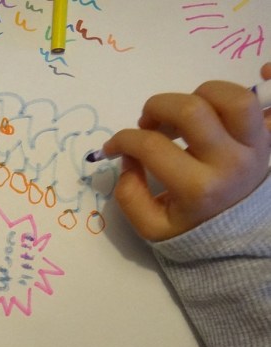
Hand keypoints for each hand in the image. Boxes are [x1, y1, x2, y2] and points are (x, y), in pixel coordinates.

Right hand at [103, 66, 270, 241]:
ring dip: (197, 94)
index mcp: (198, 188)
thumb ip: (129, 195)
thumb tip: (129, 158)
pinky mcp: (266, 136)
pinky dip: (242, 87)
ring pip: (232, 96)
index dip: (123, 140)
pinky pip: (260, 100)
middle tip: (147, 124)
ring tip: (182, 114)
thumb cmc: (191, 229)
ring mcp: (254, 146)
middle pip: (191, 109)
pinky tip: (224, 94)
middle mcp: (229, 162)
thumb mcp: (151, 226)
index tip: (113, 146)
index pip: (151, 146)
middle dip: (156, 107)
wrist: (238, 237)